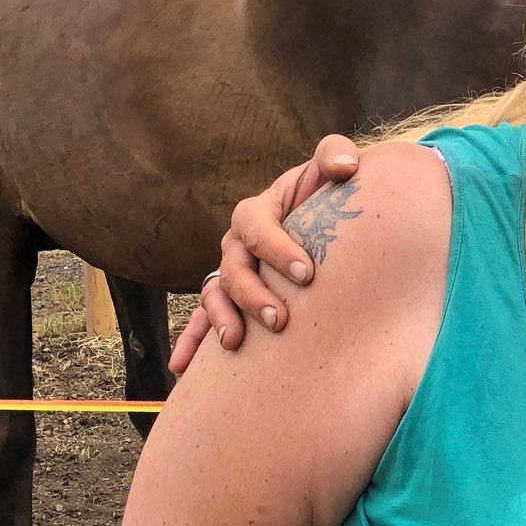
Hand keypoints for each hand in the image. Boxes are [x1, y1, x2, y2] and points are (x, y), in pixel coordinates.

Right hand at [167, 134, 362, 373]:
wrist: (326, 225)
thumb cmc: (327, 196)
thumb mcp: (330, 170)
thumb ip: (336, 155)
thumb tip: (344, 165)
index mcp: (258, 212)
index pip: (257, 227)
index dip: (278, 249)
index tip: (307, 273)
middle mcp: (238, 244)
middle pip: (234, 268)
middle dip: (254, 294)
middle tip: (282, 319)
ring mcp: (231, 273)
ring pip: (216, 295)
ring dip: (221, 320)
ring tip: (235, 344)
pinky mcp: (232, 300)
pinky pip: (204, 321)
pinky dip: (191, 343)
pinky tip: (181, 369)